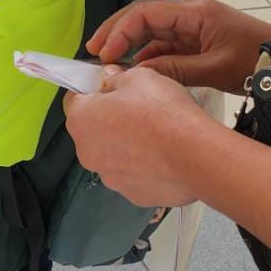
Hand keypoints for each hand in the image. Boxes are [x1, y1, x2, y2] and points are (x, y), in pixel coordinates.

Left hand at [63, 65, 210, 205]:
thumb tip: (111, 79)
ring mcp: (110, 177)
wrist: (196, 155)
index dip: (92, 89)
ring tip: (156, 134)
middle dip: (111, 118)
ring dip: (128, 144)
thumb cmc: (163, 114)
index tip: (109, 86)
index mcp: (81, 120)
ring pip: (114, 154)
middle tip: (138, 109)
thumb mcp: (138, 76)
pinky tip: (164, 155)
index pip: (74, 99)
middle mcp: (88, 152)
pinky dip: (145, 166)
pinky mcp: (133, 194)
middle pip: (93, 129)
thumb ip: (116, 77)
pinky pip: (134, 174)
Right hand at [87, 0, 270, 91]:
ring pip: (150, 31)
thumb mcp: (215, 68)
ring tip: (107, 63)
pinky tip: (134, 69)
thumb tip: (136, 73)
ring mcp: (192, 27)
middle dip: (116, 32)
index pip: (145, 13)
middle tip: (92, 51)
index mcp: (194, 12)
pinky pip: (164, 45)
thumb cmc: (255, 60)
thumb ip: (174, 69)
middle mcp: (189, 14)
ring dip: (128, 44)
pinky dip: (147, 56)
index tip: (104, 52)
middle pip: (142, 17)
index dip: (120, 30)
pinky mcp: (196, 40)